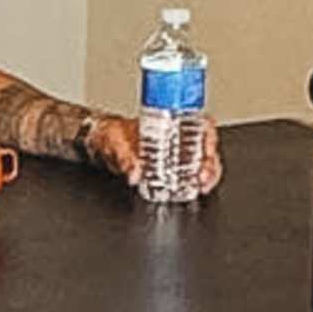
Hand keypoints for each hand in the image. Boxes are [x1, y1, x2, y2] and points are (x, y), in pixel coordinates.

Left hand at [84, 111, 220, 193]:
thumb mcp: (115, 143)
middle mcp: (176, 136)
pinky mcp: (170, 167)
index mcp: (168, 121)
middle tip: (202, 178)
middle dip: (211, 164)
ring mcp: (175, 152)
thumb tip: (134, 173)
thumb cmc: (112, 135)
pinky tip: (194, 190)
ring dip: (207, 175)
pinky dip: (195, 182)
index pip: (201, 125)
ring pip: (202, 162)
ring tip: (202, 187)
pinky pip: (190, 174)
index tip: (207, 154)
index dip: (210, 139)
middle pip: (206, 147)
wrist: (101, 143)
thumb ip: (124, 158)